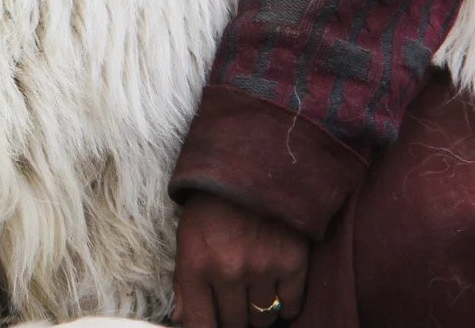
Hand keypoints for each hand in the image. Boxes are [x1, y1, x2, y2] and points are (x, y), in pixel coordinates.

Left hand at [173, 193, 308, 326]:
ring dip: (258, 311)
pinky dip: (285, 303)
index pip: (200, 326)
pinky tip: (275, 284)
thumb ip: (184, 281)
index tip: (213, 327)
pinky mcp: (292, 263)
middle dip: (232, 317)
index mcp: (196, 263)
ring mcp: (262, 269)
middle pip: (233, 325)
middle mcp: (228, 271)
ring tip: (254, 288)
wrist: (252, 163)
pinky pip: (290, 307)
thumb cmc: (213, 202)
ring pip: (262, 319)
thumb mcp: (188, 235)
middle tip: (234, 299)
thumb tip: (182, 319)